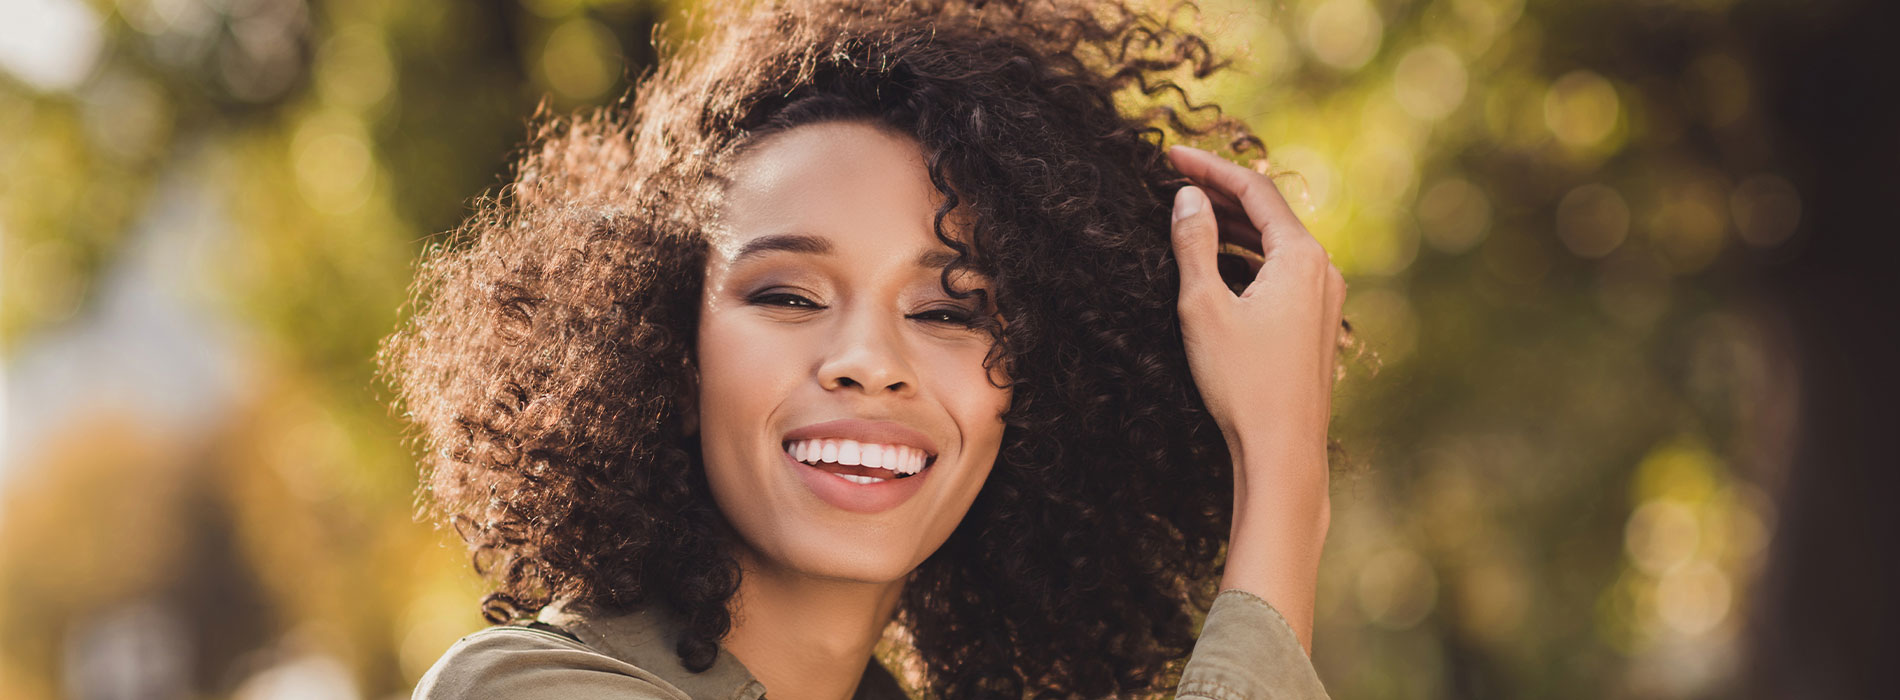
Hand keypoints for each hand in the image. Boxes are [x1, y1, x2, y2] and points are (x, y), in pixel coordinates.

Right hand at [1165, 144, 1343, 652]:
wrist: (1283, 452)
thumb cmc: (1241, 382)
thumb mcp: (1203, 306)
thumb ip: (1193, 244)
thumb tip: (1188, 199)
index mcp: (1301, 257)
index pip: (1254, 189)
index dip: (1210, 167)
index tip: (1169, 155)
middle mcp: (1323, 270)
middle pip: (1268, 214)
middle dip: (1220, 194)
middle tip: (1174, 180)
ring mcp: (1325, 299)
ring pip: (1275, 245)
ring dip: (1233, 227)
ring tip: (1190, 218)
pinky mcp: (1317, 326)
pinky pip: (1282, 273)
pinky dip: (1248, 258)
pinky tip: (1219, 267)